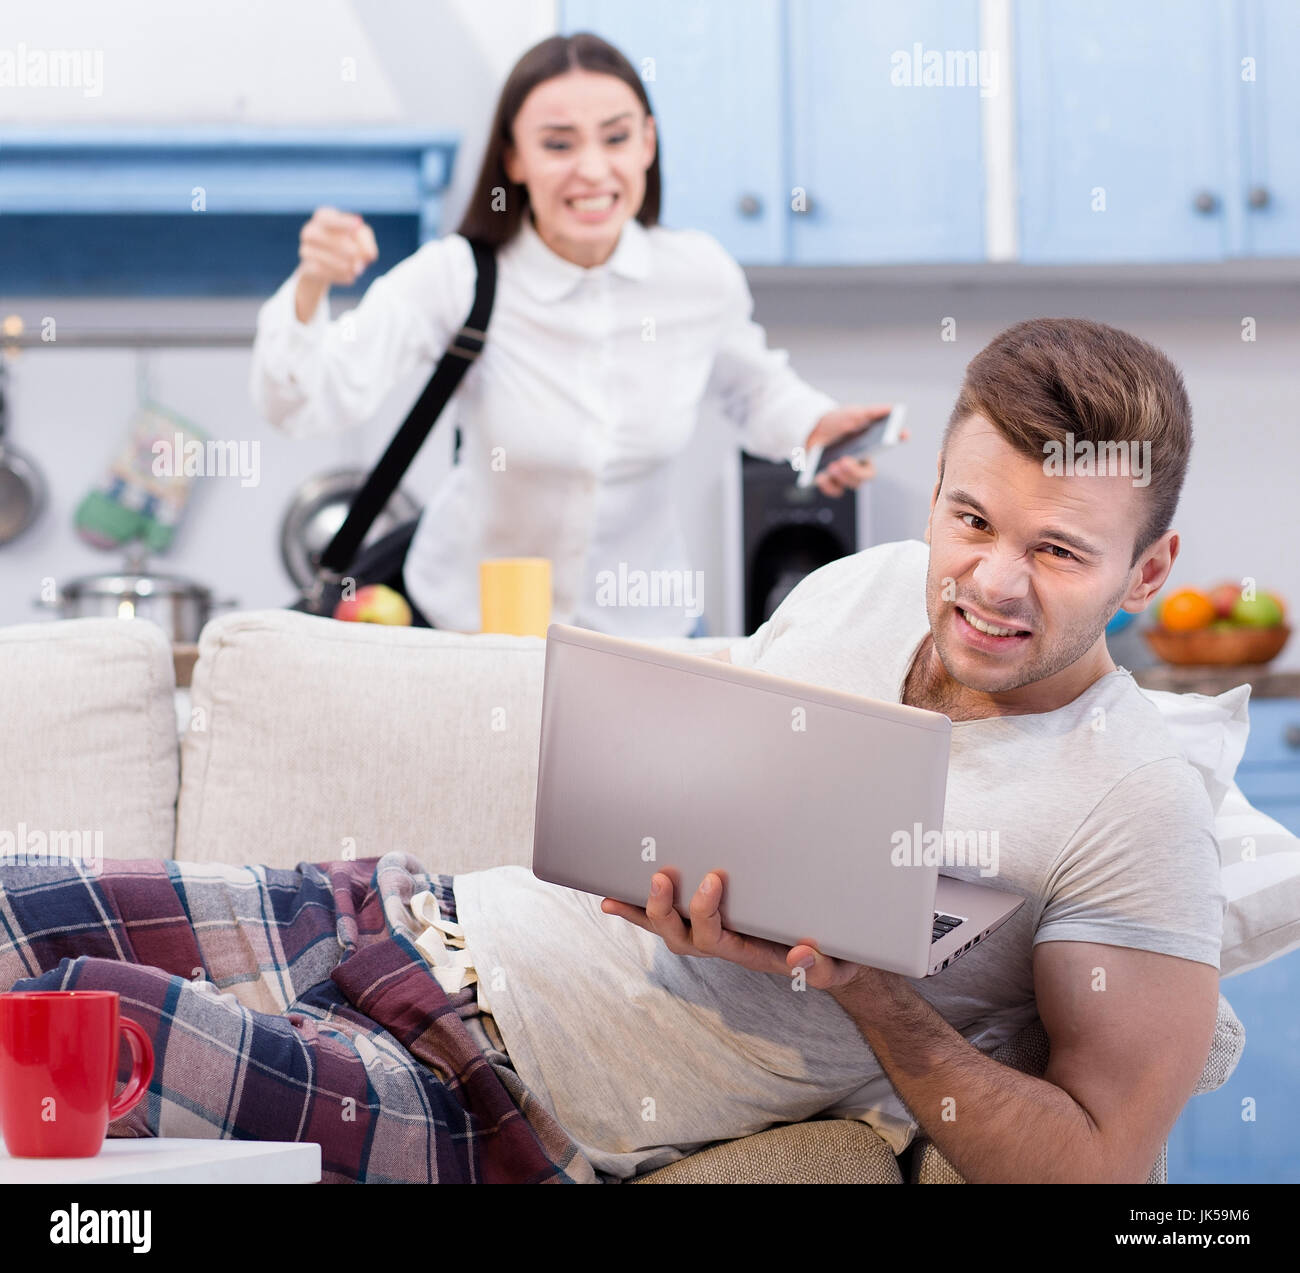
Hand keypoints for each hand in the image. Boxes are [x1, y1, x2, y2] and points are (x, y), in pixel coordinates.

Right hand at [295, 206, 379, 318]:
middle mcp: (310, 231)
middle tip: (357, 256)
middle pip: (317, 235)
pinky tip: (350, 277)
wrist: (329, 266)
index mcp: (323, 218)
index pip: (327, 217)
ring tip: (357, 270)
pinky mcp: (306, 268)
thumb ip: (366, 242)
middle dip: (340, 246)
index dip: (341, 221)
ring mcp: (305, 250)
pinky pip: (319, 271)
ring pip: (318, 256)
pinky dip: (337, 275)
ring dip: (341, 264)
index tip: (358, 225)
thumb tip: (369, 255)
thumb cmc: (348, 245)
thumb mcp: (360, 239)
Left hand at [600, 870, 868, 990]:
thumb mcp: (836, 965)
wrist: (830, 954)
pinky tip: (609, 898)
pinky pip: (665, 921)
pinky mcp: (705, 922)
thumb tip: (800, 954)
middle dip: (667, 910)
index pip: (718, 939)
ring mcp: (712, 937)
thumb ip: (821, 966)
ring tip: (616, 893)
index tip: (712, 878)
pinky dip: (636, 912)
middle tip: (662, 876)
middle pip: (683, 938)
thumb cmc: (833, 955)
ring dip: (643, 912)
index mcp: (750, 953)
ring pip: (668, 932)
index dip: (706, 913)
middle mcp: (725, 947)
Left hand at [804, 404, 908, 496]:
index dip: (893, 440)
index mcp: (868, 445)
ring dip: (842, 477)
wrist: (811, 430)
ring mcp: (847, 473)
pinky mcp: (832, 481)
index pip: (884, 447)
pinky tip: (820, 476)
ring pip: (852, 484)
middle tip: (844, 461)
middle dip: (856, 471)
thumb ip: (872, 412)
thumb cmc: (837, 423)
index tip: (898, 435)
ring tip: (832, 466)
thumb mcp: (853, 414)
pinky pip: (834, 490)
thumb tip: (891, 408)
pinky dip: (827, 485)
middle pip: (866, 476)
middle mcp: (860, 462)